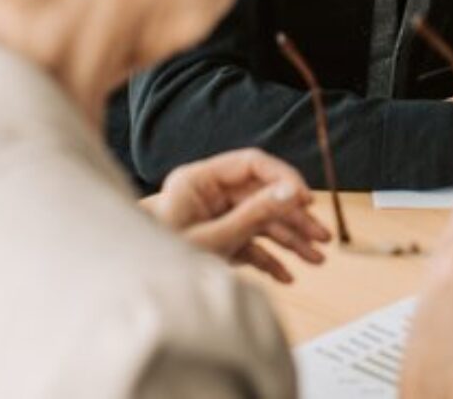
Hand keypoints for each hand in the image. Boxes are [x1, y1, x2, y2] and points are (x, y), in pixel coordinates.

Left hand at [139, 148, 329, 282]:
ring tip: (316, 260)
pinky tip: (287, 275)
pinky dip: (268, 259)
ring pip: (261, 222)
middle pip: (263, 197)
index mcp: (199, 180)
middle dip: (294, 219)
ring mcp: (213, 219)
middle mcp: (208, 195)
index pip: (252, 164)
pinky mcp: (216, 242)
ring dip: (289, 242)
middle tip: (322, 236)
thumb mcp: (214, 238)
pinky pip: (249, 244)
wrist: (130, 288)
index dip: (284, 178)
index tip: (306, 200)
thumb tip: (292, 192)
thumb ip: (254, 214)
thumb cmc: (159, 259)